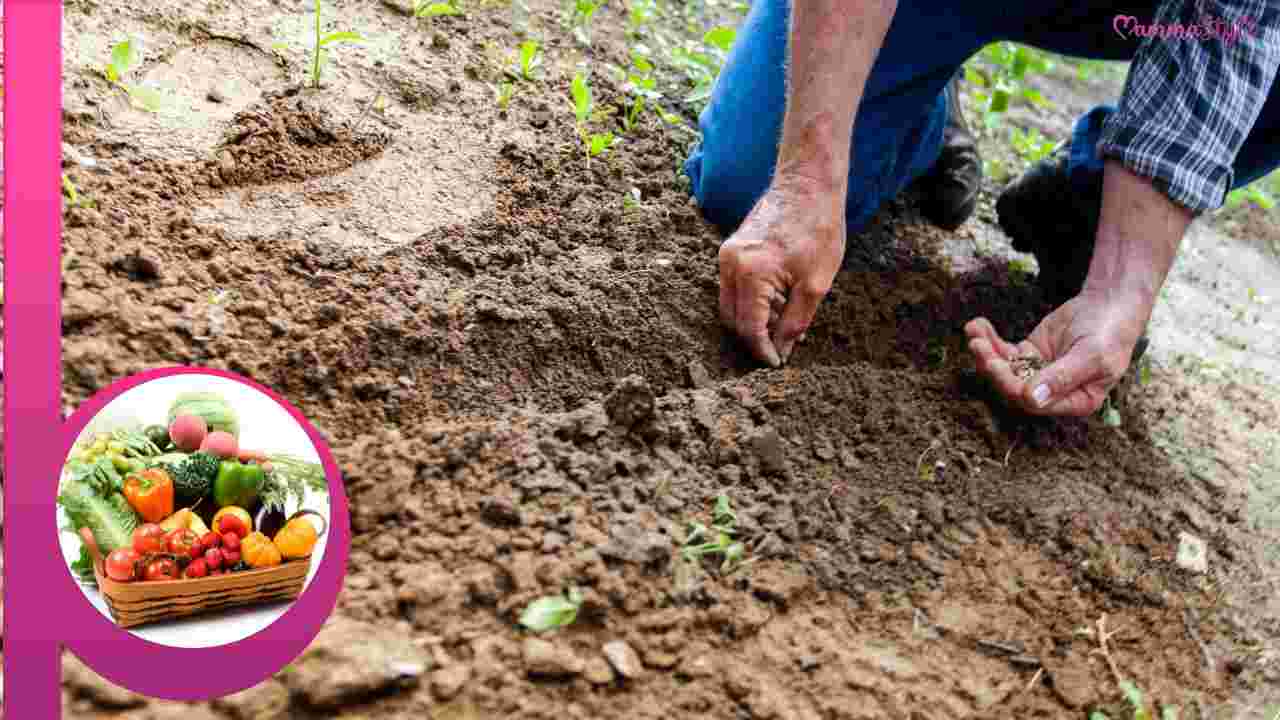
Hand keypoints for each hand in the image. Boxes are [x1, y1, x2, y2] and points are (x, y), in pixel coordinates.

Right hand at [718, 177, 845, 365]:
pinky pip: (733, 288)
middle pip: (732, 320)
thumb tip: (781, 350)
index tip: (777, 364)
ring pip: (729, 305)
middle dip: (753, 340)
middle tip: (779, 351)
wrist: (808, 185)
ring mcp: (726, 256)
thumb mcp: (816, 284)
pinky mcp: (730, 250)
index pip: (748, 328)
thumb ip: (795, 322)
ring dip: (751, 321)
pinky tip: (776, 304)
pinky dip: (750, 303)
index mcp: (751, 274)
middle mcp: (730, 265)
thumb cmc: (818, 229)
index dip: (762, 351)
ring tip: (782, 326)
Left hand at [965, 287, 1151, 415]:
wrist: (1110, 304)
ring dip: (986, 352)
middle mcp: (1053, 393)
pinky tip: (977, 325)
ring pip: (1004, 369)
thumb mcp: (1091, 355)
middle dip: (993, 367)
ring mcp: (1038, 373)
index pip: (1035, 403)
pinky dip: (989, 340)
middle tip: (978, 345)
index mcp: (1075, 401)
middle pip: (1014, 387)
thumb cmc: (1110, 333)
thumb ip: (1062, 378)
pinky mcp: (1029, 354)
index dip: (1012, 387)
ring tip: (973, 331)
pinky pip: (1004, 352)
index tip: (996, 364)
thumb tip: (1031, 399)